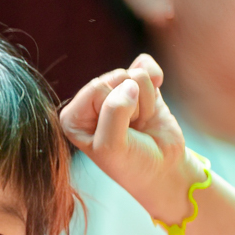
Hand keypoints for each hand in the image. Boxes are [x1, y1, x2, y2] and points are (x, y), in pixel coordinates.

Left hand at [60, 54, 195, 222]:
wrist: (162, 170)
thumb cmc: (131, 164)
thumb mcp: (113, 147)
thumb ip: (114, 113)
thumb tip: (131, 83)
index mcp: (73, 117)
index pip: (96, 87)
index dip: (116, 110)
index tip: (120, 134)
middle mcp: (89, 102)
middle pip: (115, 77)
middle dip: (132, 106)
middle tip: (132, 130)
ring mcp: (115, 91)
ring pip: (133, 73)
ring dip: (144, 103)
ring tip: (139, 125)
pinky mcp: (137, 85)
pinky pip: (146, 64)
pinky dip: (156, 81)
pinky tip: (153, 105)